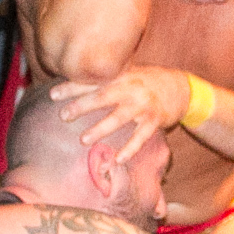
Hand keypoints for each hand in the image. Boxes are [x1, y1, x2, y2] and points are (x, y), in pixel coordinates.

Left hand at [51, 65, 191, 160]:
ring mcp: (143, 105)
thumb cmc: (146, 82)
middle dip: (81, 106)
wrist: (181, 87)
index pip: (92, 80)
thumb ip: (106, 80)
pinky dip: (129, 149)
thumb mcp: (128, 74)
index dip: (72, 86)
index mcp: (120, 75)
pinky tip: (118, 159)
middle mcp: (130, 88)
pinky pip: (140, 137)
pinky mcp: (155, 120)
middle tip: (63, 115)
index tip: (52, 94)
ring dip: (100, 129)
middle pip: (102, 96)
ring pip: (118, 118)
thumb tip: (74, 88)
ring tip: (83, 140)